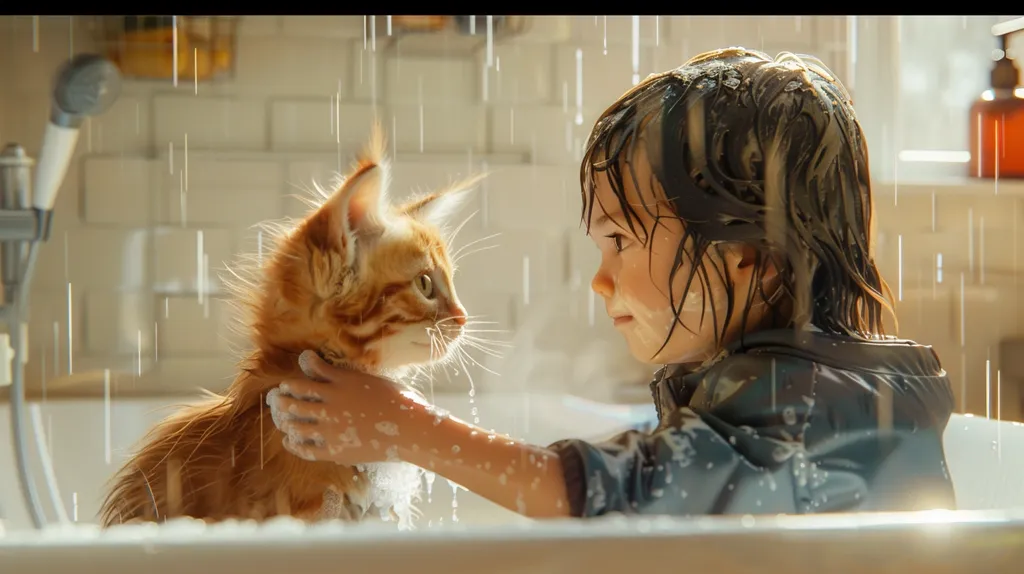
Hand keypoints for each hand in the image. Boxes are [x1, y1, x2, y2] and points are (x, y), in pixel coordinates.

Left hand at [268, 350, 416, 465]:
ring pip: (295, 423)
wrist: (411, 429)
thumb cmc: (400, 400)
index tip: (288, 382)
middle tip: (276, 399)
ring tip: (281, 419)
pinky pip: (305, 448)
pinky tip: (290, 441)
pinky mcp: (335, 449)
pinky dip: (293, 443)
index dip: (293, 379)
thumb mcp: (373, 379)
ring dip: (284, 420)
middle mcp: (331, 403)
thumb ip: (347, 376)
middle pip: (294, 399)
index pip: (307, 376)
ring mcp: (331, 428)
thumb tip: (330, 371)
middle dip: (281, 399)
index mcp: (341, 383)